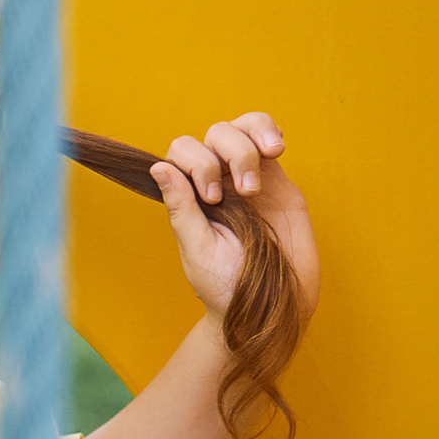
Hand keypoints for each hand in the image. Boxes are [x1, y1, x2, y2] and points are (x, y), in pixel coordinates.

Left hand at [148, 112, 320, 326]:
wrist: (272, 309)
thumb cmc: (228, 288)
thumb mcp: (198, 250)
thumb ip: (181, 208)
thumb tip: (158, 167)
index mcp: (192, 198)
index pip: (182, 152)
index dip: (196, 163)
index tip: (213, 199)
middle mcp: (218, 183)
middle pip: (215, 135)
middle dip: (229, 153)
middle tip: (246, 194)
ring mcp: (249, 178)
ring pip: (242, 129)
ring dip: (251, 140)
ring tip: (267, 164)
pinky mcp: (279, 182)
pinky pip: (270, 138)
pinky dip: (270, 132)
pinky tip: (275, 148)